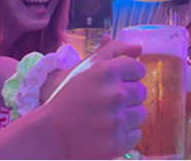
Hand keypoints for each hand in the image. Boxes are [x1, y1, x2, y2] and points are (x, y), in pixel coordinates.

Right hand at [37, 39, 146, 158]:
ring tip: (104, 119)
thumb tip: (139, 47)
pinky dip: (124, 136)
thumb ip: (113, 51)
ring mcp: (116, 120)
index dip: (127, 77)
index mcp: (106, 71)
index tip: (113, 85)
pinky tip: (106, 133)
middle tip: (105, 104)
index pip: (139, 69)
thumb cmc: (68, 97)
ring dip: (127, 116)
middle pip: (141, 92)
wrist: (49, 135)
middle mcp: (114, 94)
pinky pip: (136, 135)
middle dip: (127, 97)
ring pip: (140, 114)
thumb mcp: (86, 67)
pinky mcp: (116, 144)